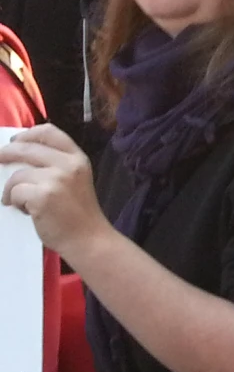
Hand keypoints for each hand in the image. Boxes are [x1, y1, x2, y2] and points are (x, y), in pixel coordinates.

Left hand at [0, 126, 111, 259]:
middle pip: (27, 148)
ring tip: (17, 200)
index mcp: (77, 158)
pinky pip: (15, 191)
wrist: (88, 239)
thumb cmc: (78, 213)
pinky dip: (14, 201)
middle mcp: (69, 165)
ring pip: (17, 175)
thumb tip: (18, 153)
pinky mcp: (43, 196)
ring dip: (11, 188)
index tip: (16, 141)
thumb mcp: (75, 180)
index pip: (49, 132)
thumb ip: (56, 164)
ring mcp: (56, 180)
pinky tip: (24, 210)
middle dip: (6, 153)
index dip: (28, 134)